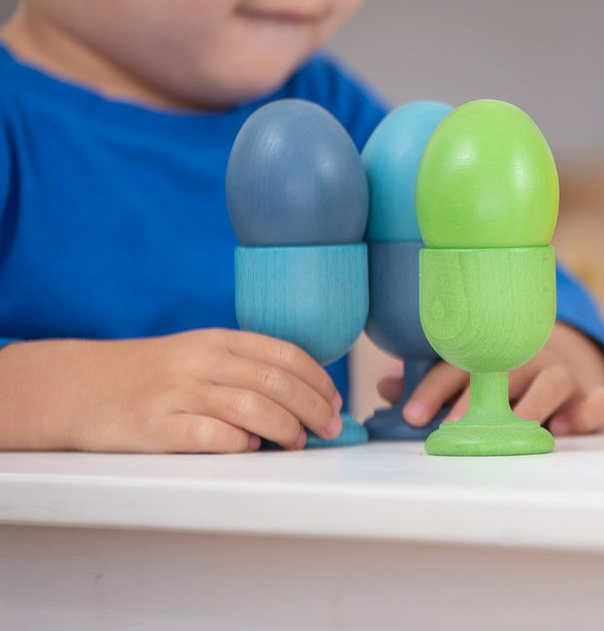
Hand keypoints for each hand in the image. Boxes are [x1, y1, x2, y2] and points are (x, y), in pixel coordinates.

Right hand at [0, 330, 342, 452]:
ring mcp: (177, 393)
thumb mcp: (200, 355)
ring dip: (285, 428)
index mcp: (219, 341)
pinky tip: (249, 449)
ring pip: (250, 407)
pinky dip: (238, 444)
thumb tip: (305, 399)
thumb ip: (245, 369)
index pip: (285, 355)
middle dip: (313, 408)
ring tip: (297, 442)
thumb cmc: (152, 375)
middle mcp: (202, 362)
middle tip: (329, 429)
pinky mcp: (155, 427)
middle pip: (275, 382)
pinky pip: (209, 435)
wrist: (80, 386)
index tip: (336, 403)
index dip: (318, 380)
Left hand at [384, 324, 603, 435]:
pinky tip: (561, 430)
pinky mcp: (593, 396)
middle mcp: (531, 359)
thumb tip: (387, 388)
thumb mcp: (469, 383)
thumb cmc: (509, 382)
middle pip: (508, 369)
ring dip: (534, 403)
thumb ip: (432, 387)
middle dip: (480, 398)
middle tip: (458, 425)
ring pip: (554, 379)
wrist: (568, 375)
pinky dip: (584, 414)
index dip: (436, 387)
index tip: (415, 415)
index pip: (463, 362)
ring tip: (516, 426)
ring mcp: (565, 375)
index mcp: (496, 353)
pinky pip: (599, 401)